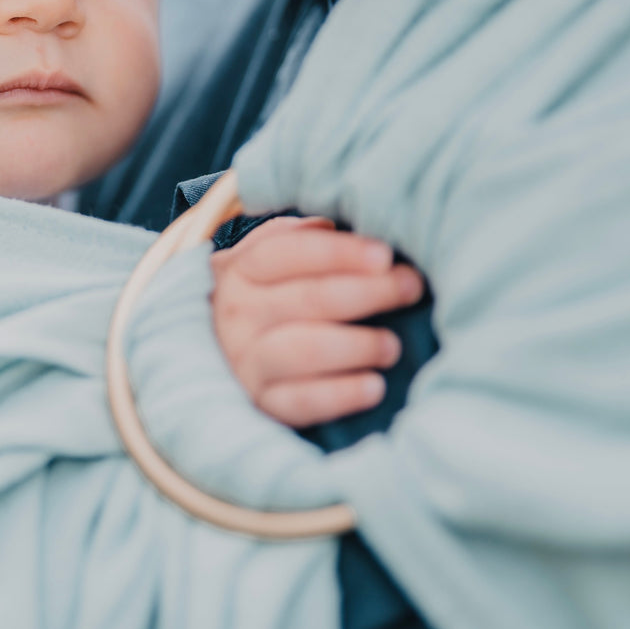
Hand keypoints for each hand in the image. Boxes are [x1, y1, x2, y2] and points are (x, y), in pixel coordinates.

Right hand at [210, 216, 424, 427]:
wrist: (219, 352)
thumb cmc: (267, 296)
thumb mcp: (268, 258)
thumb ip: (298, 237)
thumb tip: (333, 225)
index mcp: (242, 269)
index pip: (288, 252)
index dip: (339, 252)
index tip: (385, 255)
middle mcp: (239, 313)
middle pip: (308, 298)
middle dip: (367, 291)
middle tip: (410, 288)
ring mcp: (247, 361)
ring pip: (304, 349)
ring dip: (356, 345)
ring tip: (392, 346)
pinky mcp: (261, 403)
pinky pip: (301, 402)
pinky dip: (340, 395)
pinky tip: (374, 387)